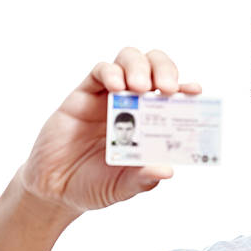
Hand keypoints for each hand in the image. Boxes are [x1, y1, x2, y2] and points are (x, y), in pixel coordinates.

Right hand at [17, 47, 199, 215]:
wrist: (56, 189)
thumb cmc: (97, 183)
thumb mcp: (125, 186)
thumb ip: (144, 178)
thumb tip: (167, 170)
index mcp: (152, 122)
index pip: (175, 96)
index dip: (186, 88)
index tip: (195, 91)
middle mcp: (134, 104)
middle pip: (155, 67)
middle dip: (165, 70)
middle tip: (167, 88)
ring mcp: (109, 96)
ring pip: (129, 60)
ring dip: (139, 67)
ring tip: (140, 87)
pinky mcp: (84, 94)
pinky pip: (100, 71)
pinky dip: (110, 72)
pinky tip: (115, 85)